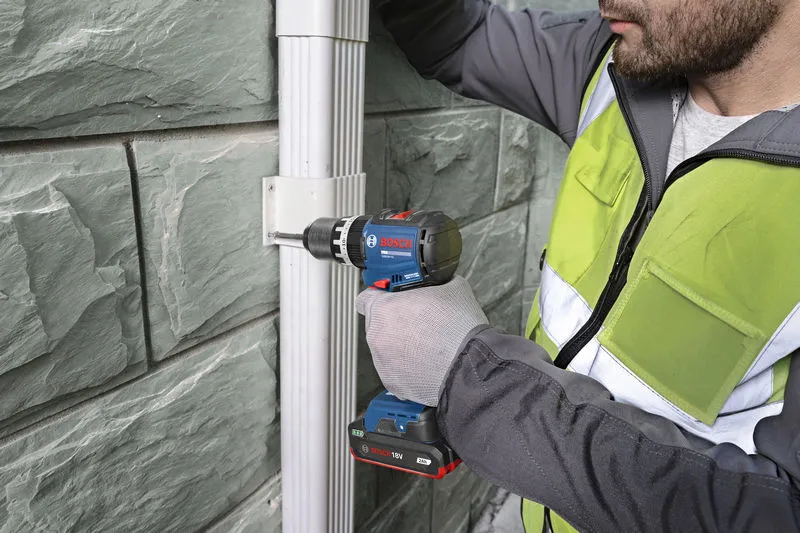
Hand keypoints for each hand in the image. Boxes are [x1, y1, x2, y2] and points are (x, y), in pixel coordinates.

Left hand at [356, 275, 488, 405]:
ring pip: (386, 349)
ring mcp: (382, 362)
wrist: (470, 366)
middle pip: (378, 325)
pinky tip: (426, 362)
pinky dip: (407, 367)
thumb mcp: (453, 287)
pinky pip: (395, 370)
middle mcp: (377, 336)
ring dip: (400, 346)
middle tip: (417, 323)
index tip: (388, 299)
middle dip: (395, 322)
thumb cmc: (460, 329)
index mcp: (384, 309)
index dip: (378, 296)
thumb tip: (439, 282)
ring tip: (426, 345)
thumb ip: (436, 283)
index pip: (365, 298)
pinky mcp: (393, 383)